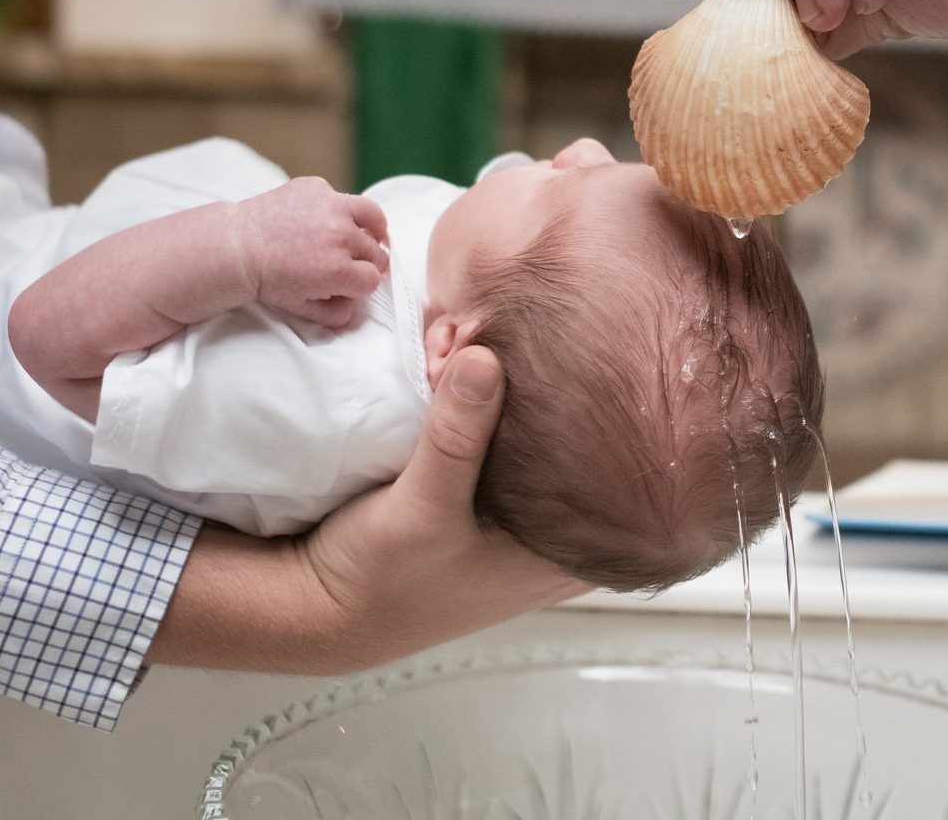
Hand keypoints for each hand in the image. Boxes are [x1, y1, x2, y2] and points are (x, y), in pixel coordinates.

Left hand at [232, 177, 390, 327]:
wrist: (237, 247)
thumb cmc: (267, 279)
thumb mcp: (302, 308)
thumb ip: (336, 313)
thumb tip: (355, 306)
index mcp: (338, 270)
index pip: (373, 279)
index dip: (362, 285)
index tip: (352, 283)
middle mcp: (340, 236)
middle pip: (375, 252)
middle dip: (366, 262)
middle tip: (352, 263)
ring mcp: (331, 207)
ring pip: (374, 217)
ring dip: (373, 229)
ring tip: (367, 234)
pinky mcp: (317, 187)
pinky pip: (342, 198)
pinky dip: (338, 209)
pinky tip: (325, 219)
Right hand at [300, 348, 589, 669]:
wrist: (324, 607)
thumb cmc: (385, 580)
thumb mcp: (423, 509)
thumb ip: (457, 438)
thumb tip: (485, 358)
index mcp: (569, 554)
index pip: (623, 477)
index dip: (617, 420)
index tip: (602, 363)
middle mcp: (556, 536)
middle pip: (585, 449)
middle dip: (563, 394)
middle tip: (548, 340)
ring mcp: (521, 517)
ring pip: (540, 440)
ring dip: (520, 396)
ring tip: (508, 343)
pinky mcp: (483, 498)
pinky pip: (502, 441)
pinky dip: (490, 408)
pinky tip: (478, 367)